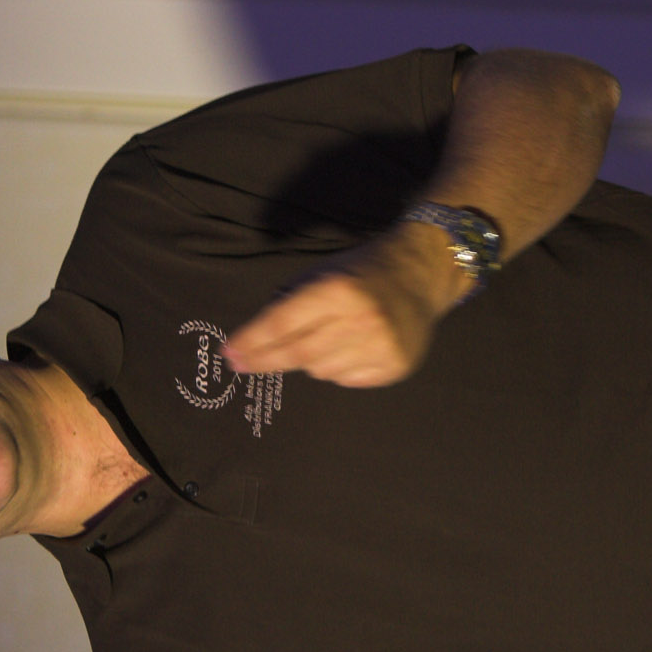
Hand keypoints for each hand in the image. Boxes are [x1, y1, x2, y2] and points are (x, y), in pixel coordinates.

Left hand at [223, 227, 465, 387]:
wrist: (420, 275)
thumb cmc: (364, 271)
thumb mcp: (324, 272)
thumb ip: (292, 302)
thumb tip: (255, 340)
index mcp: (339, 290)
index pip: (283, 322)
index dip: (253, 340)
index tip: (231, 352)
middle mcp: (360, 320)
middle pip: (297, 354)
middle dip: (265, 359)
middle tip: (242, 363)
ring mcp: (381, 347)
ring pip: (321, 372)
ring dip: (311, 360)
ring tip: (327, 337)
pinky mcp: (395, 366)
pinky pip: (347, 380)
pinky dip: (339, 369)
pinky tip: (351, 347)